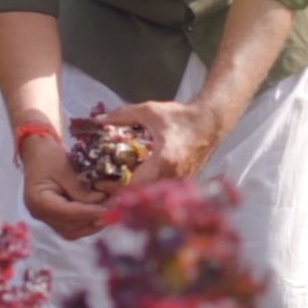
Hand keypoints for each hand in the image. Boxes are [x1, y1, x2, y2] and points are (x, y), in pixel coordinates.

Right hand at [20, 136, 109, 240]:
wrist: (38, 152)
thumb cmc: (49, 156)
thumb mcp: (66, 168)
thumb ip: (81, 189)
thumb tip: (100, 202)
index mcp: (38, 200)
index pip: (66, 212)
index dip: (88, 212)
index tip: (106, 209)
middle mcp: (40, 214)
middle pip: (70, 227)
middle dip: (93, 219)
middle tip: (113, 209)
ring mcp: (47, 218)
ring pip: (74, 231)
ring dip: (93, 223)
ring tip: (110, 211)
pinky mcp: (56, 218)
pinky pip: (74, 227)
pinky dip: (88, 221)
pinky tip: (101, 212)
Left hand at [96, 100, 229, 191]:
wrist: (209, 122)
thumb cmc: (180, 116)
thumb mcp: (149, 111)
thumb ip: (122, 115)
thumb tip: (98, 121)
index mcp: (164, 161)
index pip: (133, 185)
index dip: (112, 187)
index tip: (98, 182)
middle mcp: (172, 177)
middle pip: (139, 195)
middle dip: (118, 193)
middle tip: (102, 186)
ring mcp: (179, 182)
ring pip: (149, 196)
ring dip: (131, 193)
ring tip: (113, 184)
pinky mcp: (182, 183)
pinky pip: (158, 191)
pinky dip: (144, 189)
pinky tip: (133, 180)